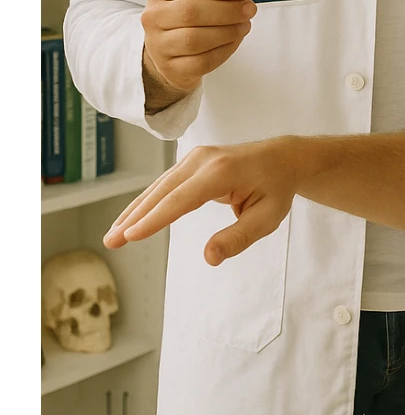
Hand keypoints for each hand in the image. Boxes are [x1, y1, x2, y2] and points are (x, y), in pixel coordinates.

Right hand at [103, 139, 297, 264]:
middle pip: (162, 192)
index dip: (154, 219)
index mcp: (222, 172)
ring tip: (113, 234)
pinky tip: (132, 218)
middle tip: (111, 241)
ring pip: (158, 187)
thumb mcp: (267, 219)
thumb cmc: (276, 189)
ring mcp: (196, 158)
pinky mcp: (192, 161)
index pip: (181, 200)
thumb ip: (238, 238)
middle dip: (134, 218)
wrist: (282, 158)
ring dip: (135, 211)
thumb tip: (209, 257)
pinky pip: (165, 184)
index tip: (131, 235)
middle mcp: (203, 160)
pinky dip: (147, 201)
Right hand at [142, 0, 256, 106]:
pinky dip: (224, 51)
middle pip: (192, 11)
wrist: (168, 50)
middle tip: (249, 9)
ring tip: (244, 25)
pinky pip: (201, 61)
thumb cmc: (185, 17)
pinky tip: (234, 41)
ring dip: (228, 31)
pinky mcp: (170, 67)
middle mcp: (154, 16)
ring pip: (195, 39)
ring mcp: (158, 44)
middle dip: (228, 10)